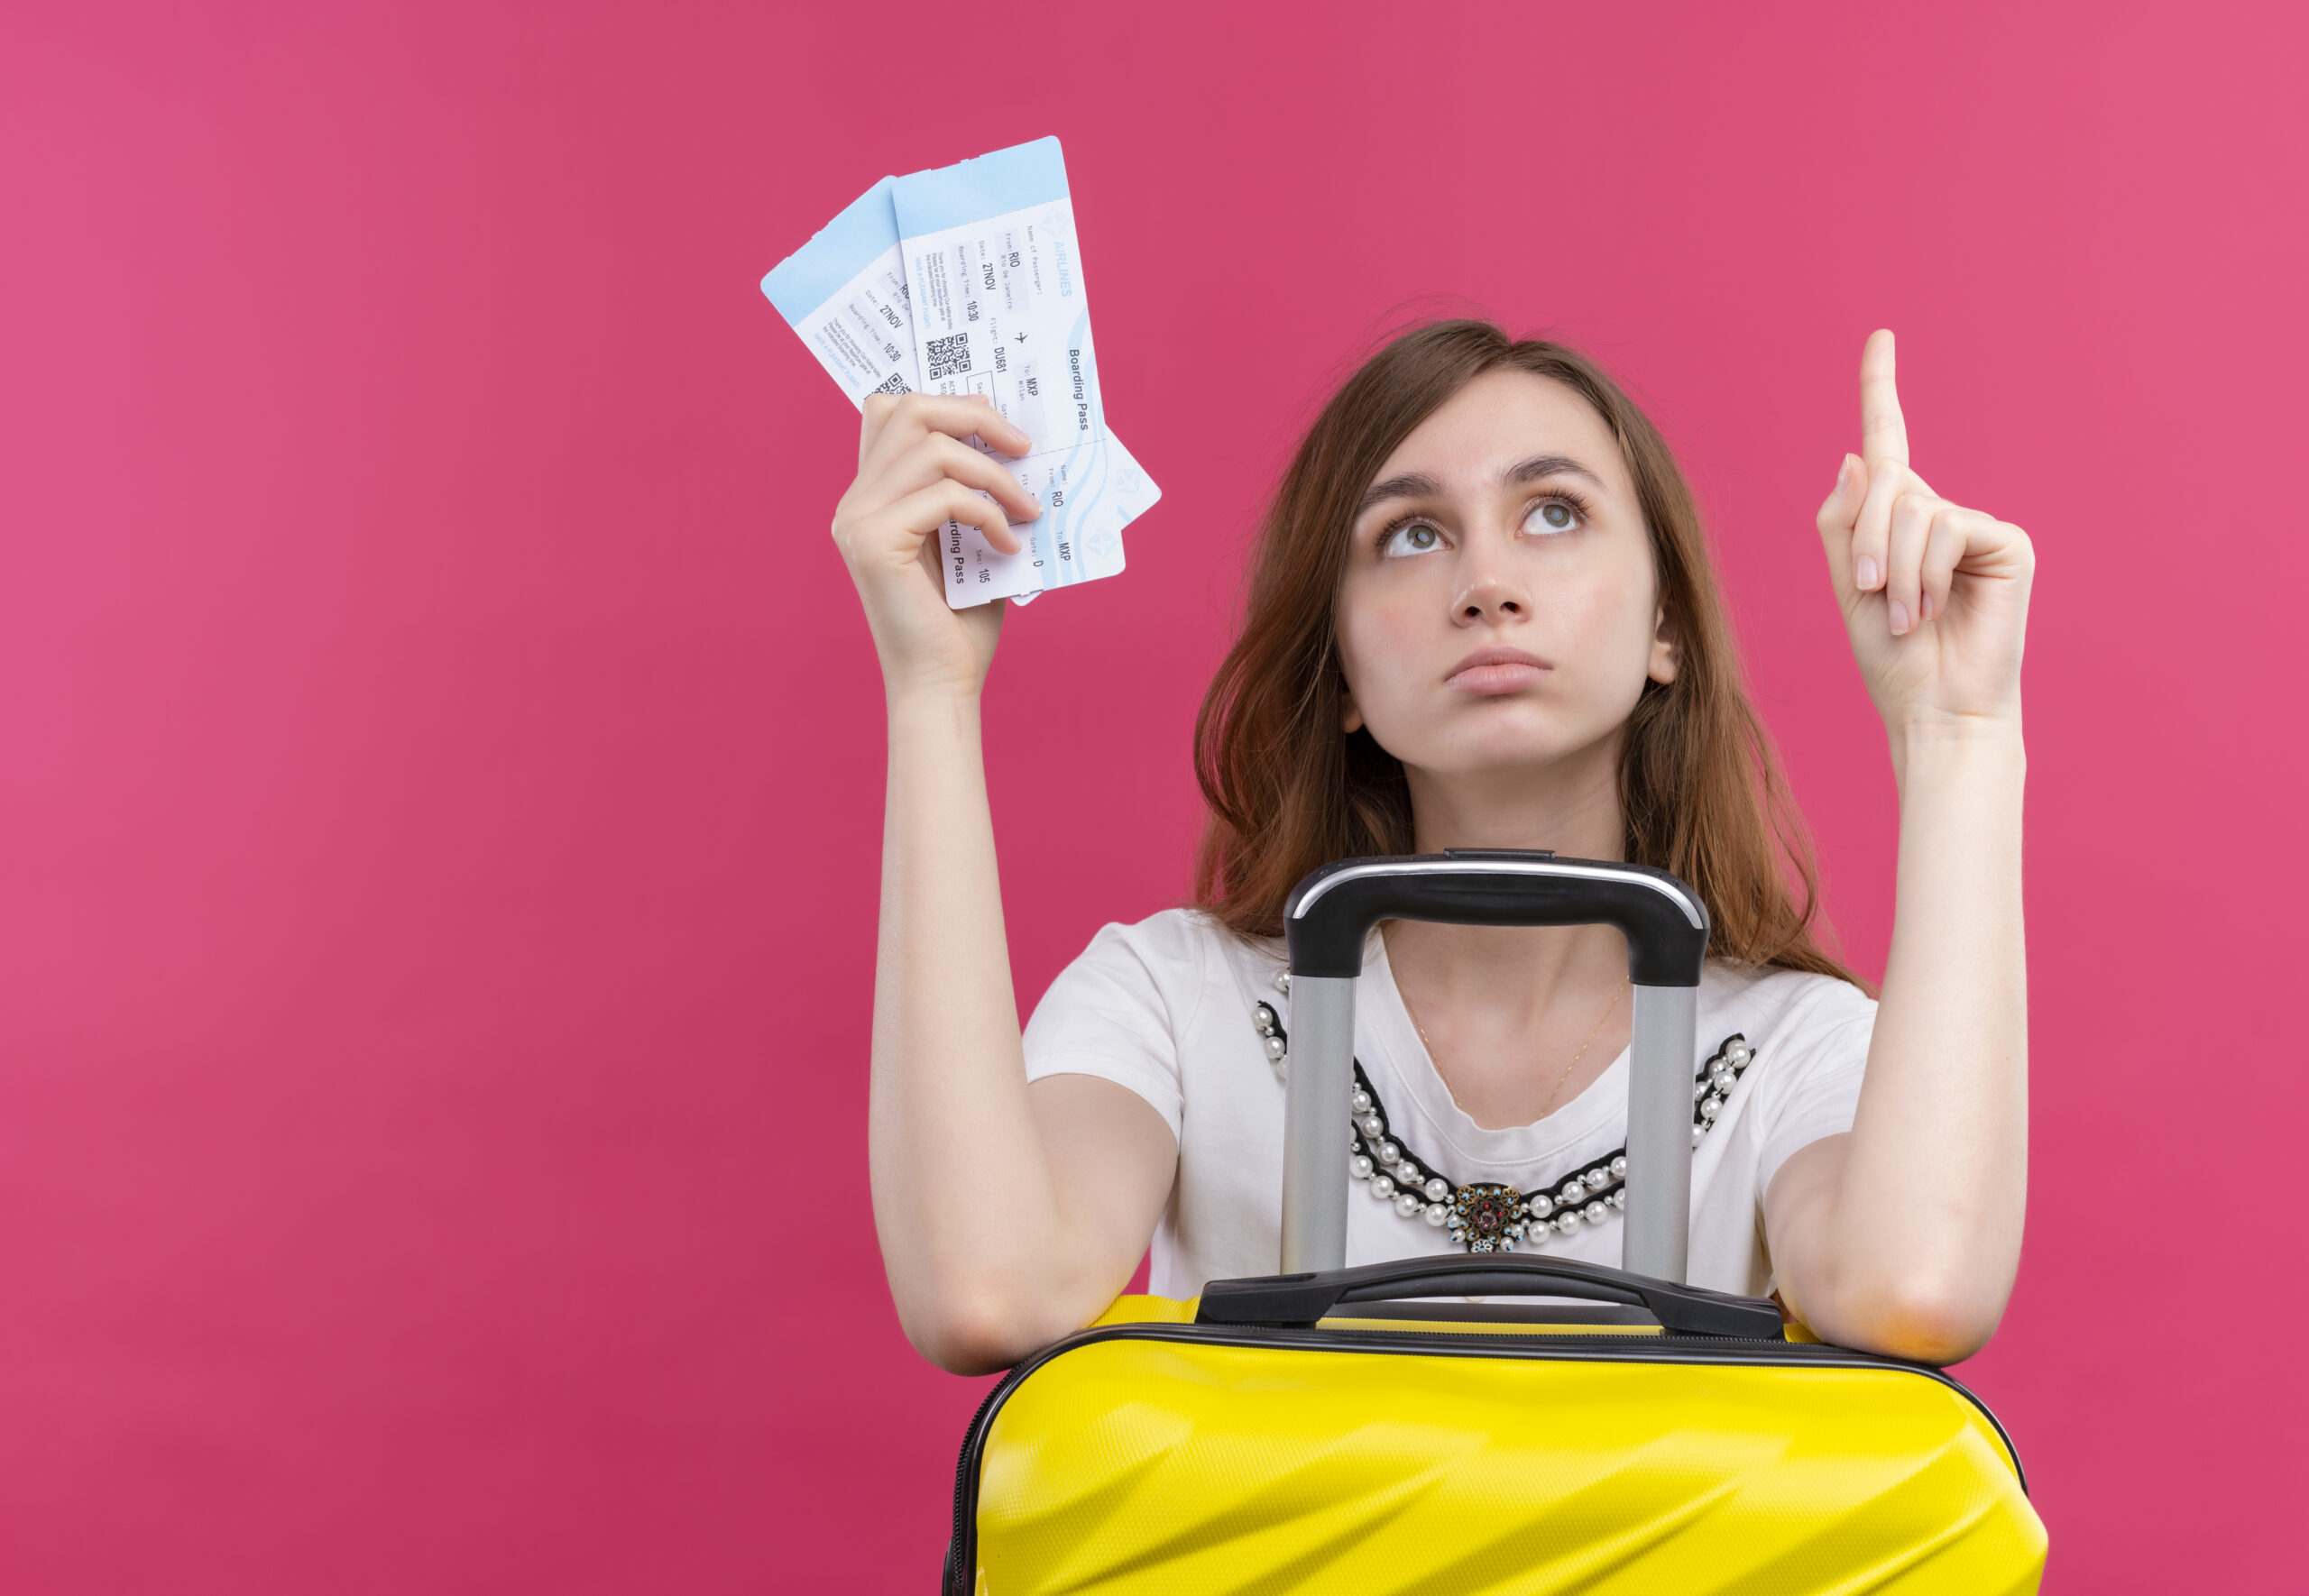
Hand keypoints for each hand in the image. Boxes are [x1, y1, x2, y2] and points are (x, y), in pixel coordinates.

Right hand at [832, 394, 1041, 699]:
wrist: (942, 684)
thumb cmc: (960, 620)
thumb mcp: (969, 539)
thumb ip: (971, 488)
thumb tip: (1009, 433)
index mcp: (871, 495)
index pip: (889, 411)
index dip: (945, 400)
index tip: (995, 420)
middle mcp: (855, 501)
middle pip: (909, 410)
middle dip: (975, 417)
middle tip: (1024, 447)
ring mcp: (857, 519)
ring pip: (933, 450)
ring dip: (995, 474)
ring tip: (1029, 509)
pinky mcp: (874, 542)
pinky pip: (946, 497)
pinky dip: (990, 515)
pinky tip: (1010, 546)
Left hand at [1816, 331, 2034, 733]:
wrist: (1934, 708)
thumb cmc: (1891, 659)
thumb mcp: (1849, 587)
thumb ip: (1844, 522)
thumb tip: (1857, 455)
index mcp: (1898, 522)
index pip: (1888, 444)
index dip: (1882, 389)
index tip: (1881, 337)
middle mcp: (1939, 514)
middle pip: (1886, 482)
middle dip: (1866, 539)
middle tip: (1872, 596)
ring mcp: (1976, 525)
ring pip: (1913, 507)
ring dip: (1895, 567)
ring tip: (1906, 616)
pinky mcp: (2007, 541)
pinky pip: (1947, 527)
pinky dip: (1926, 571)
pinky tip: (1934, 609)